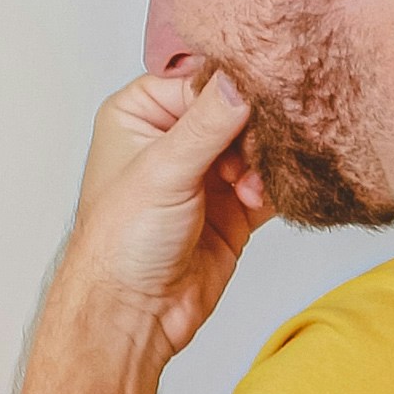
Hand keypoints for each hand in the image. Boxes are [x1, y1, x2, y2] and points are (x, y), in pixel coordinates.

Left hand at [60, 68, 266, 358]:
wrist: (131, 316)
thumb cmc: (119, 244)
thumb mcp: (163, 170)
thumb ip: (209, 122)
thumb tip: (244, 78)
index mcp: (140, 113)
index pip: (200, 77)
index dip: (232, 83)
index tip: (263, 87)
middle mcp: (172, 137)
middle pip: (235, 109)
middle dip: (253, 128)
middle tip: (258, 145)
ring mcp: (205, 173)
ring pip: (256, 145)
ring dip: (263, 161)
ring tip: (248, 186)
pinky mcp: (233, 207)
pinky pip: (269, 181)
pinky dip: (273, 187)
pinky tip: (259, 198)